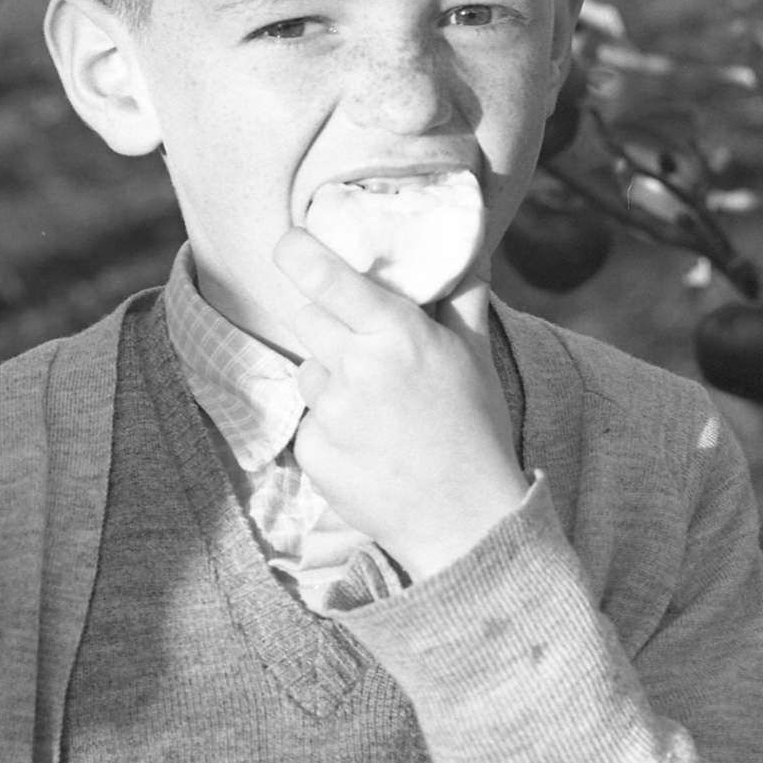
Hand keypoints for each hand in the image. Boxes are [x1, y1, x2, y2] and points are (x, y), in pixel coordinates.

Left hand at [272, 226, 527, 580]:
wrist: (464, 520)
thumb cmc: (476, 430)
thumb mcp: (475, 354)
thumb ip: (462, 294)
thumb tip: (465, 244)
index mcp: (396, 334)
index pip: (325, 277)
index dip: (297, 253)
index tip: (287, 243)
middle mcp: (356, 367)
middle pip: (308, 319)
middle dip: (330, 327)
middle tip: (367, 354)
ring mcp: (329, 412)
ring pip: (308, 372)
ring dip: (332, 381)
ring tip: (379, 412)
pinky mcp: (311, 451)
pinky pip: (308, 421)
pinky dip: (331, 429)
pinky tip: (368, 447)